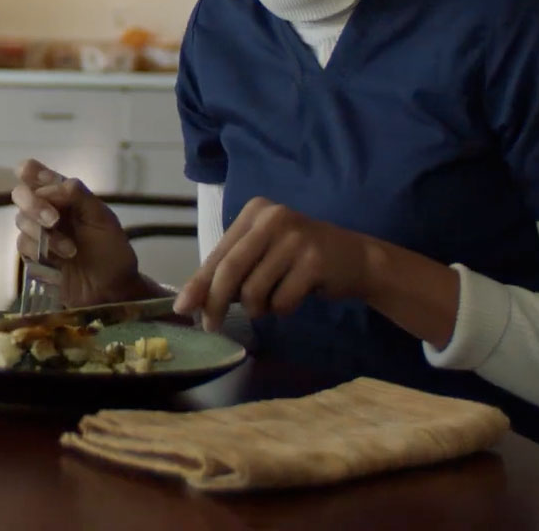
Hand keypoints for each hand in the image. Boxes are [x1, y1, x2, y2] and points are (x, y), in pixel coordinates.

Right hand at [10, 159, 144, 306]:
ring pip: (21, 220)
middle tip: (53, 219)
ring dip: (44, 233)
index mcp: (65, 196)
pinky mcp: (33, 256)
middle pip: (21, 194)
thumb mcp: (103, 219)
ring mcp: (38, 233)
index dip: (31, 172)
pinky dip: (41, 250)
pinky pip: (24, 245)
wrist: (111, 290)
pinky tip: (62, 259)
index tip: (36, 178)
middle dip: (34, 204)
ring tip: (70, 249)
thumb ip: (79, 196)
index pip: (36, 174)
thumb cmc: (112, 251)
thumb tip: (52, 184)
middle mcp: (47, 210)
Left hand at [173, 197, 374, 331]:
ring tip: (273, 299)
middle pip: (231, 270)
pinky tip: (297, 295)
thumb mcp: (261, 254)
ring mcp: (296, 237)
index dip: (198, 284)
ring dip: (258, 307)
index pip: (218, 254)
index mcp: (254, 212)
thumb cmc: (298, 258)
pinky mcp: (314, 261)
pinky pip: (281, 301)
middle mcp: (273, 218)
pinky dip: (282, 309)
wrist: (356, 259)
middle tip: (211, 326)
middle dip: (216, 303)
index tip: (183, 309)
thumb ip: (229, 271)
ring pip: (254, 291)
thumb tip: (189, 302)